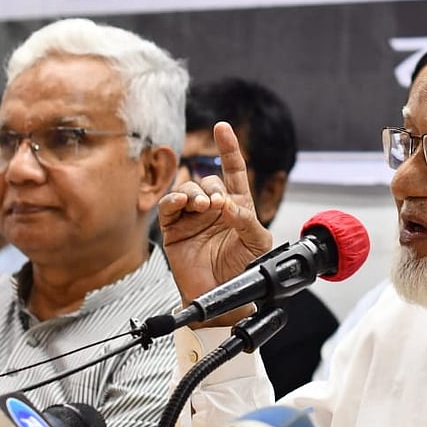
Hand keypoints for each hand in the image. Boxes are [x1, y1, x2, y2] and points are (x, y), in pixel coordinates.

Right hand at [158, 121, 273, 313]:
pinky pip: (169, 207)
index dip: (228, 148)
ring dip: (195, 193)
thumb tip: (228, 205)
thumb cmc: (242, 271)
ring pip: (188, 190)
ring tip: (203, 207)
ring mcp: (193, 218)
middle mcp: (214, 208)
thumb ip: (247, 221)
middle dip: (213, 187)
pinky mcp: (174, 230)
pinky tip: (183, 204)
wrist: (222, 298)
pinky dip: (175, 200)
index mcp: (237, 206)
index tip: (222, 128)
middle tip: (218, 205)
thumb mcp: (257, 243)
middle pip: (209, 180)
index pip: (233, 170)